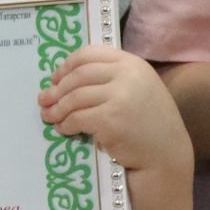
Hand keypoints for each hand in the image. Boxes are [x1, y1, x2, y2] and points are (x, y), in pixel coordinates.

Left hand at [38, 45, 193, 209]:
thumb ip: (109, 78)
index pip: (89, 54)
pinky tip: (63, 129)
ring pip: (74, 98)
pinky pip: (76, 118)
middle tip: (43, 100)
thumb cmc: (147, 123)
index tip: (56, 78)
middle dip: (56, 89)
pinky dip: (65, 124)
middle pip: (77, 76)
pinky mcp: (110, 119)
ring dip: (57, 109)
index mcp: (132, 64)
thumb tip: (62, 79)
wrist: (165, 155)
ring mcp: (120, 97)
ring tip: (48, 116)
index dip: (67, 66)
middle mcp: (128, 75)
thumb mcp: (136, 89)